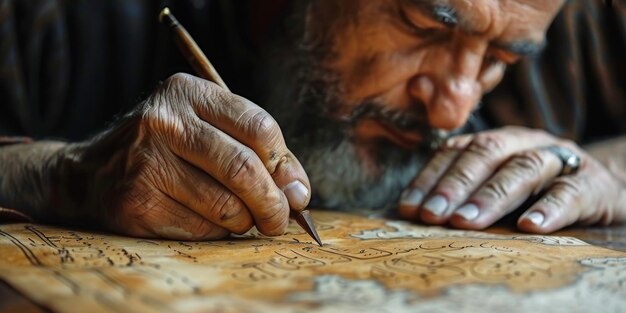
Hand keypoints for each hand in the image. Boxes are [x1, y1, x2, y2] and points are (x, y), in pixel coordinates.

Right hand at [60, 73, 310, 239]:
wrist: (93, 172)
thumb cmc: (167, 149)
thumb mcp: (208, 129)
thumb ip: (257, 152)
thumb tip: (299, 192)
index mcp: (189, 93)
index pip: (259, 126)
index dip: (285, 165)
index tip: (295, 190)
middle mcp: (165, 122)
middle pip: (244, 168)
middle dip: (274, 203)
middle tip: (279, 220)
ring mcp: (147, 162)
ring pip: (226, 205)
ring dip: (245, 221)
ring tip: (241, 218)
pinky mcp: (138, 203)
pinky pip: (202, 228)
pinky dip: (217, 232)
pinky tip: (205, 220)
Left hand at [398, 126, 625, 232]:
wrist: (604, 186)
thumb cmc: (539, 190)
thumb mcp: (500, 184)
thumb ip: (467, 191)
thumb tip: (417, 213)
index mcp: (497, 141)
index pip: (457, 152)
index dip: (431, 177)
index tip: (409, 206)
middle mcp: (525, 142)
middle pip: (486, 154)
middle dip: (454, 185)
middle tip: (431, 215)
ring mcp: (560, 159)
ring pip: (524, 168)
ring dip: (491, 195)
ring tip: (466, 220)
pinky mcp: (593, 184)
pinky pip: (571, 192)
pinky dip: (549, 208)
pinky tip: (529, 226)